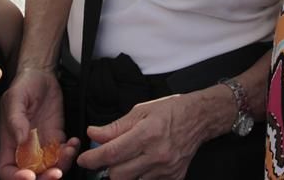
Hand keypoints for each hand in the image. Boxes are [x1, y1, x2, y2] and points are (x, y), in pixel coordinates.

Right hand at [0, 68, 78, 179]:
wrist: (41, 75)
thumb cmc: (23, 85)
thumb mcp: (14, 98)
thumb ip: (16, 120)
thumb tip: (21, 140)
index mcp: (9, 142)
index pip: (6, 169)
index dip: (15, 177)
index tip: (29, 175)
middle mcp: (25, 148)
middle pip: (31, 174)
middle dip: (43, 178)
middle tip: (55, 173)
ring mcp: (42, 144)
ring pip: (49, 167)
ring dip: (61, 166)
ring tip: (68, 151)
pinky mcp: (56, 137)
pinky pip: (63, 153)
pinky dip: (70, 152)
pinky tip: (73, 142)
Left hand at [77, 94, 204, 179]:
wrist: (200, 118)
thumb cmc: (171, 111)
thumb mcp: (141, 111)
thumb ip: (115, 127)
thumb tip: (93, 134)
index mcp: (148, 133)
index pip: (112, 154)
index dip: (93, 159)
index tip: (84, 160)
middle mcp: (158, 154)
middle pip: (118, 174)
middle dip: (108, 166)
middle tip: (110, 156)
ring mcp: (166, 169)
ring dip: (125, 172)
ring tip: (131, 157)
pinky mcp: (173, 178)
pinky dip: (140, 175)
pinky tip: (145, 162)